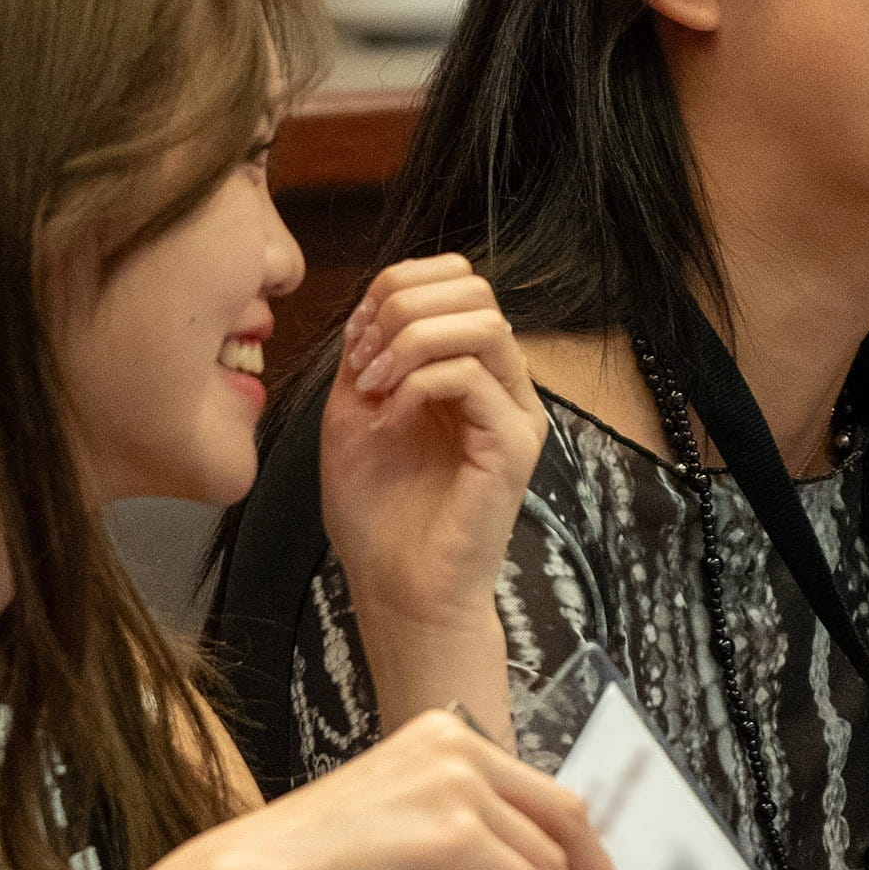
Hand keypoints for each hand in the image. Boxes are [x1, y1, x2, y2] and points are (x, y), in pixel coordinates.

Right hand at [185, 708, 625, 869]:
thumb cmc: (319, 865)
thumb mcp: (409, 841)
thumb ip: (472, 856)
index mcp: (447, 735)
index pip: (539, 788)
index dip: (578, 845)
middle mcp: (461, 748)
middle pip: (565, 814)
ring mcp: (461, 788)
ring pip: (551, 861)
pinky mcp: (456, 837)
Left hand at [318, 255, 542, 680]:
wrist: (398, 589)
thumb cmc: (377, 513)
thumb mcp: (354, 413)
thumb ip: (366, 353)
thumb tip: (373, 303)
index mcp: (466, 367)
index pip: (455, 279)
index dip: (398, 286)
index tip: (354, 342)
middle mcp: (501, 382)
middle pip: (474, 288)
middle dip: (403, 308)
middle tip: (363, 362)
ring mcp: (514, 412)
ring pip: (483, 323)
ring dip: (413, 341)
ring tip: (374, 385)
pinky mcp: (514, 446)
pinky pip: (475, 377)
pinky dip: (421, 384)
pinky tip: (391, 418)